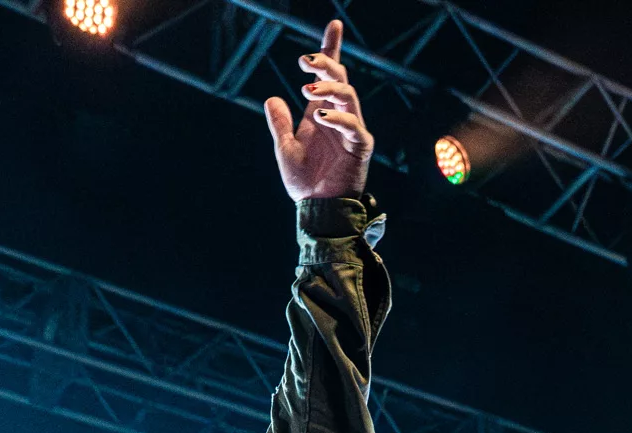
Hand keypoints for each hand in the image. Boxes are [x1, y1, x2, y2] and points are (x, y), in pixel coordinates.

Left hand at [263, 20, 372, 201]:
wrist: (317, 209)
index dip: (330, 50)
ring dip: (329, 88)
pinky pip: (354, 126)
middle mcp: (338, 116)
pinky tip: (320, 116)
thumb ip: (280, 124)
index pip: (328, 76)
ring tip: (307, 90)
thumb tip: (271, 98)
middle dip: (326, 64)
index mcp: (321, 113)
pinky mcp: (361, 147)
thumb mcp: (286, 149)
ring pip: (348, 96)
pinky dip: (337, 118)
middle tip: (304, 61)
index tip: (333, 24)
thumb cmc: (304, 182)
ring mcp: (352, 130)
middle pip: (339, 78)